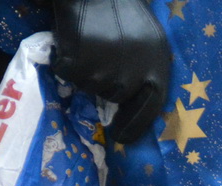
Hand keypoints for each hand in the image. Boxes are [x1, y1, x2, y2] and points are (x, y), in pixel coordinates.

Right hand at [52, 0, 171, 142]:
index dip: (135, 125)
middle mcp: (133, 72)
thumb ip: (148, 71)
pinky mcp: (78, 61)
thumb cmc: (123, 12)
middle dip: (106, 83)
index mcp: (157, 66)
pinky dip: (64, 61)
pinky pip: (67, 72)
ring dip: (86, 71)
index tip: (121, 137)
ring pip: (90, 85)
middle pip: (115, 96)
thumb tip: (135, 106)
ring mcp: (105, 69)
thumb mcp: (149, 42)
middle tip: (101, 58)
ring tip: (90, 46)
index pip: (150, 107)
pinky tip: (72, 42)